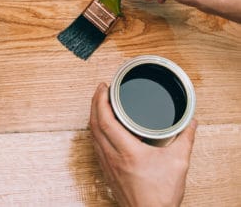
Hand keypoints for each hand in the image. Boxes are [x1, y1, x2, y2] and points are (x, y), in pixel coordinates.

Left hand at [90, 83, 196, 206]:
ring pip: (92, 134)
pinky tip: (101, 126)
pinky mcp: (107, 169)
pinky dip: (95, 130)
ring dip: (93, 115)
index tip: (104, 88)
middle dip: (95, 102)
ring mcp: (107, 163)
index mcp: (128, 152)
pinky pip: (95, 144)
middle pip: (94, 124)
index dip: (101, 101)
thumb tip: (191, 124)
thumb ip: (185, 139)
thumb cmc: (160, 195)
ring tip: (100, 103)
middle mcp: (112, 156)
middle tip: (101, 89)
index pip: (106, 121)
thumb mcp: (178, 163)